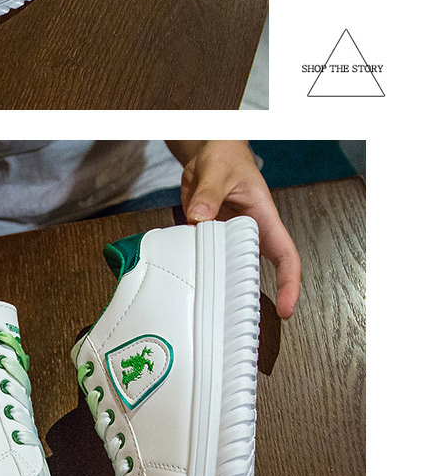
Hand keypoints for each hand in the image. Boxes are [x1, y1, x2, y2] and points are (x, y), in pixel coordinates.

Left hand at [174, 141, 300, 318]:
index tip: (286, 308)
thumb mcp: (218, 171)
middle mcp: (249, 234)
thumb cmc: (226, 158)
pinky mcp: (207, 238)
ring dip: (219, 289)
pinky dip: (195, 271)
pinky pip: (203, 259)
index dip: (289, 285)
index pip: (285, 256)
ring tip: (209, 313)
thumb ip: (209, 193)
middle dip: (249, 298)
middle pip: (256, 272)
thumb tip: (199, 217)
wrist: (210, 152)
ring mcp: (227, 238)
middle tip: (237, 323)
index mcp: (263, 219)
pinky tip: (185, 284)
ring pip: (227, 270)